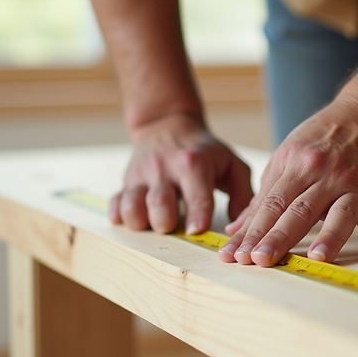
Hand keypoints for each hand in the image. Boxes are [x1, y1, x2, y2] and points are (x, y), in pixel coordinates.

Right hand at [109, 113, 253, 234]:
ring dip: (141, 222)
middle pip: (159, 204)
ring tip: (153, 224)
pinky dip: (118, 215)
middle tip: (173, 227)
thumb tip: (239, 226)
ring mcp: (141, 175)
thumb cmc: (204, 152)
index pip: (196, 195)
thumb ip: (243, 194)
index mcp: (193, 163)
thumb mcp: (230, 163)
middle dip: (166, 223)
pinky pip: (115, 202)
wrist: (168, 124)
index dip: (197, 215)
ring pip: (132, 205)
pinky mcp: (126, 181)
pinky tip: (130, 218)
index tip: (195, 231)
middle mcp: (164, 168)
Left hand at [217, 96, 357, 266]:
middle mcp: (325, 174)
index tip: (237, 254)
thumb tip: (238, 229)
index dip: (252, 230)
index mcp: (297, 164)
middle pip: (298, 210)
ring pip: (340, 214)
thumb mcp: (288, 155)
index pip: (271, 203)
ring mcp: (353, 184)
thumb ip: (265, 195)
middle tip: (260, 260)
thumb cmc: (324, 137)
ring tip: (316, 258)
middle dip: (278, 237)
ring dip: (329, 237)